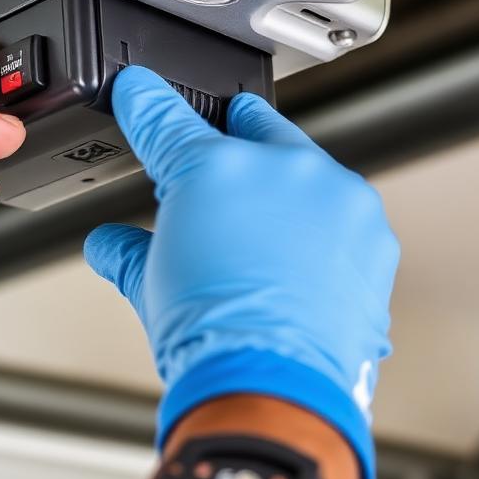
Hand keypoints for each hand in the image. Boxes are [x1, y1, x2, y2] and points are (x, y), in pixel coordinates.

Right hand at [84, 67, 397, 478]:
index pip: (165, 118)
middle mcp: (277, 167)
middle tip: (215, 155)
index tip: (139, 90)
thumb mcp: (150, 286)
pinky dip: (317, 222)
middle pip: (250, 122)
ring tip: (259, 223)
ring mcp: (331, 194)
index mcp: (211, 169)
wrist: (274, 388)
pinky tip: (297, 255)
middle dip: (230, 130)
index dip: (145, 101)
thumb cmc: (213, 337)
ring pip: (300, 162)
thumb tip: (109, 244)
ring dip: (278, 179)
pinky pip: (339, 207)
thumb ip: (126, 250)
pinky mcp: (369, 227)